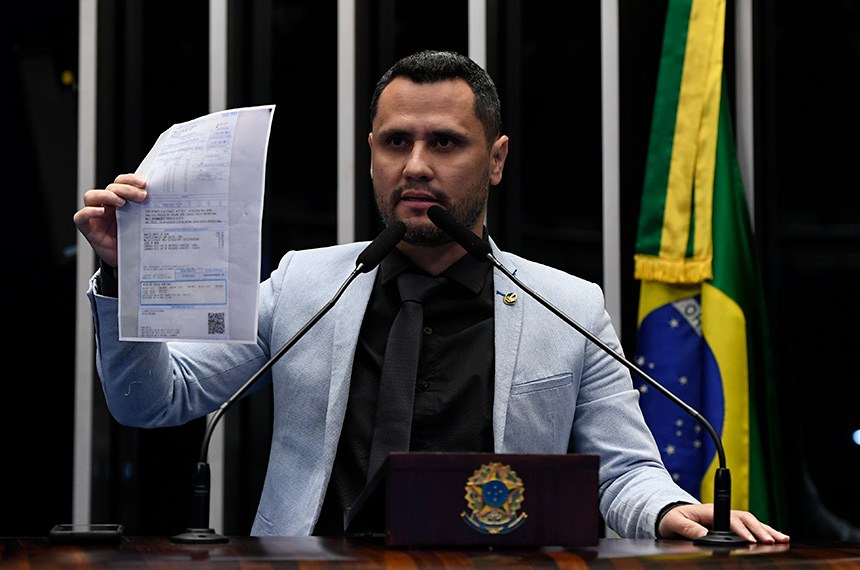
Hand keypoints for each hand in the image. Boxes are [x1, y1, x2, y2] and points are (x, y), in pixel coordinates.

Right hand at [73, 173, 147, 266]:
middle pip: (110, 188)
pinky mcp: (88, 228)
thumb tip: (164, 199)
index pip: (120, 182)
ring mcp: (95, 216)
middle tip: (141, 196)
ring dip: (106, 196)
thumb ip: (146, 211)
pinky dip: (89, 212)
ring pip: (91, 196)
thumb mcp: (142, 223)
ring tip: (121, 203)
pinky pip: (80, 217)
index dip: (130, 180)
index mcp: (119, 200)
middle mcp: (106, 205)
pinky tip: (101, 212)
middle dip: (126, 189)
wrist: (128, 260)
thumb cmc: (133, 240)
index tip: (144, 184)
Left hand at [658, 503, 789, 543]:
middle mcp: (721, 513)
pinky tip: (774, 538)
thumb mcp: (674, 522)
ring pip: (751, 523)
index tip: (751, 540)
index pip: (730, 519)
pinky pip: (749, 528)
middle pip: (746, 519)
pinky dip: (762, 532)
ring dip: (767, 530)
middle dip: (761, 530)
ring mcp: (726, 519)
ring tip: (783, 539)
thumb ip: (687, 528)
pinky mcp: (729, 526)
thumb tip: (703, 535)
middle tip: (774, 541)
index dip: (742, 530)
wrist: (669, 516)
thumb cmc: (672, 518)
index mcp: (709, 511)